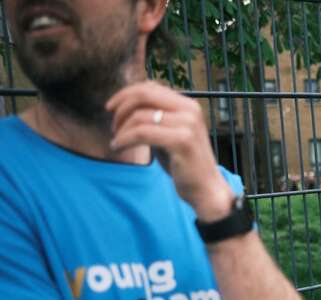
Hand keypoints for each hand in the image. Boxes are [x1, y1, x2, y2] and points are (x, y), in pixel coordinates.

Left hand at [106, 81, 233, 221]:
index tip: (111, 108)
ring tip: (117, 142)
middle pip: (144, 95)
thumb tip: (128, 102)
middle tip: (112, 126)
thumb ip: (157, 117)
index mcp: (188, 105)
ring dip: (121, 129)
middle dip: (121, 107)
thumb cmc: (185, 163)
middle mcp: (190, 110)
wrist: (206, 189)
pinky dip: (124, 139)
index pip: (151, 87)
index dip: (126, 94)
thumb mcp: (171, 134)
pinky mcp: (182, 141)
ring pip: (140, 116)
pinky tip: (118, 147)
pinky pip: (142, 133)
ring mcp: (188, 125)